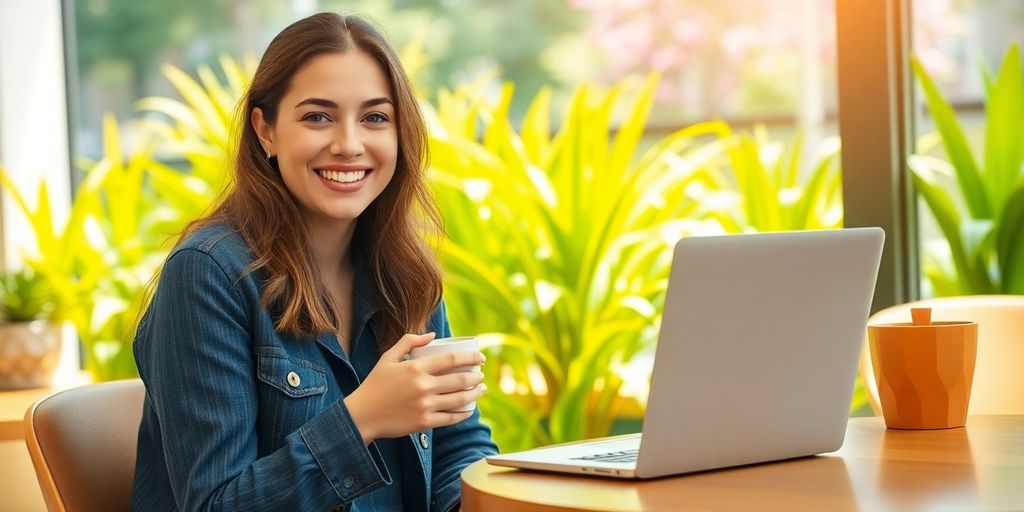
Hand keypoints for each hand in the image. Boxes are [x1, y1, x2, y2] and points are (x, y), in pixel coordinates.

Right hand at [345, 332, 485, 443]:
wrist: (362, 415)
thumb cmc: (375, 384)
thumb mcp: (387, 357)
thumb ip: (408, 341)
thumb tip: (433, 335)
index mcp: (415, 368)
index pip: (451, 359)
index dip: (470, 357)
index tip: (480, 357)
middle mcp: (423, 386)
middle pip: (460, 380)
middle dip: (477, 377)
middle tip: (481, 375)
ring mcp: (425, 406)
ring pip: (460, 399)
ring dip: (475, 394)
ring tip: (481, 389)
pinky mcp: (424, 423)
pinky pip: (451, 418)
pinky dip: (464, 413)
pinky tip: (469, 409)